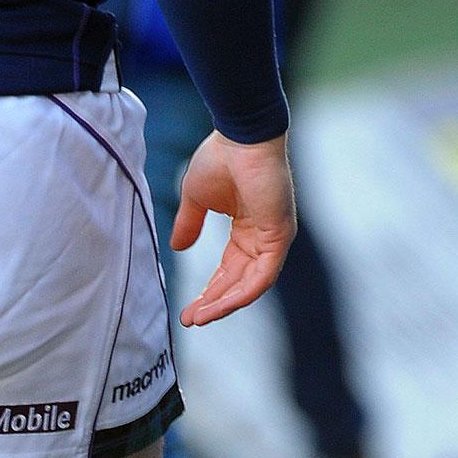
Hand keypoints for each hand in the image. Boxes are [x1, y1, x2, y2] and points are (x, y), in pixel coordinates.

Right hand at [172, 131, 296, 325]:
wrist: (241, 138)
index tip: (188, 309)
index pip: (230, 268)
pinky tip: (220, 305)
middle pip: (240, 280)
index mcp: (247, 227)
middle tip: (190, 320)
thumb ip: (189, 224)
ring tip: (199, 318)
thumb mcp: (196, 199)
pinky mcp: (280, 235)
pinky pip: (264, 275)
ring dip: (226, 303)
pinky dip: (243, 293)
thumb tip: (177, 248)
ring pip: (252, 284)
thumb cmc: (221, 159)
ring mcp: (274, 236)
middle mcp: (263, 235)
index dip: (210, 290)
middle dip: (214, 302)